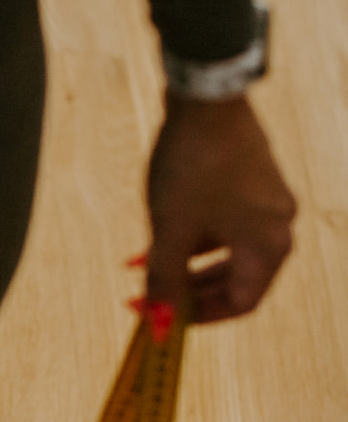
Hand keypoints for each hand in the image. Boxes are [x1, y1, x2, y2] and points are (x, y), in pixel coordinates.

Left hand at [143, 91, 296, 324]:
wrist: (206, 99)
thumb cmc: (194, 167)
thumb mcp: (171, 231)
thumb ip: (166, 280)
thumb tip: (158, 322)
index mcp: (269, 246)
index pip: (242, 303)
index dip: (200, 316)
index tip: (163, 317)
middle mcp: (277, 226)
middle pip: (236, 278)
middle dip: (190, 289)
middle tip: (151, 295)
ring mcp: (267, 200)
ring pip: (227, 249)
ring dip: (186, 261)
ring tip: (145, 264)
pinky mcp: (252, 179)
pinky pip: (226, 222)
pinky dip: (195, 233)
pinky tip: (159, 233)